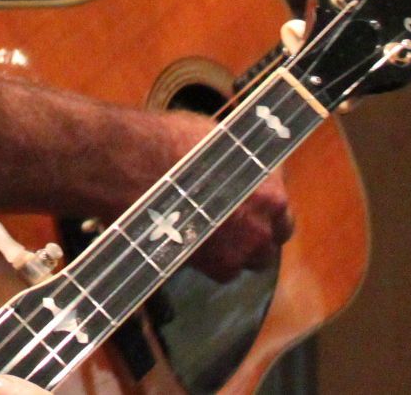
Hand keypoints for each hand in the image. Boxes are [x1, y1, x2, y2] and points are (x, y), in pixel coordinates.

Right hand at [158, 110, 291, 280]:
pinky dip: (212, 260)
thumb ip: (240, 163)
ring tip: (214, 234)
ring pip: (250, 259)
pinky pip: (221, 271)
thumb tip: (242, 165)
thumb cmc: (169, 143)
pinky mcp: (209, 268)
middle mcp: (261, 225)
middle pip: (275, 236)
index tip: (251, 198)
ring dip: (239, 248)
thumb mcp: (217, 139)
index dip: (266, 203)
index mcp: (269, 191)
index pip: (282, 205)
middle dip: (259, 228)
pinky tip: (194, 243)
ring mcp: (237, 251)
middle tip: (236, 218)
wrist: (128, 168)